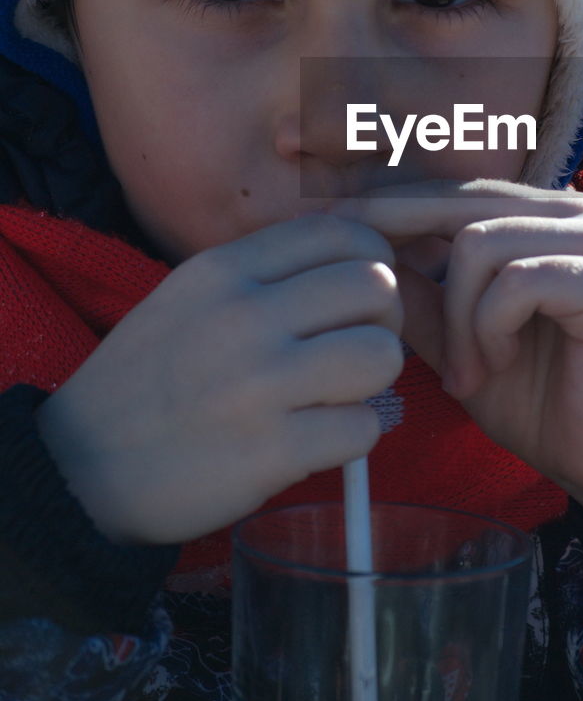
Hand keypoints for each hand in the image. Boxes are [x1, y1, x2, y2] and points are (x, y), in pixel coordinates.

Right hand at [36, 216, 403, 544]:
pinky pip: (363, 429)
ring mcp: (260, 383)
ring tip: (341, 393)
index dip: (374, 262)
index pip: (343, 234)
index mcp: (226, 269)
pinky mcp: (271, 451)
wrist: (82, 466)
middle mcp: (246, 315)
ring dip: (374, 380)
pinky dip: (353, 437)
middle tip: (358, 348)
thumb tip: (360, 263)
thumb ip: (266, 273)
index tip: (362, 295)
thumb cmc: (150, 376)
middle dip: (383, 320)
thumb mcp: (192, 295)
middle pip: (376, 287)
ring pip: (381, 355)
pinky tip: (320, 439)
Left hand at [332, 180, 582, 557]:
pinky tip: (497, 366)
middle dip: (400, 248)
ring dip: (458, 319)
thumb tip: (347, 252)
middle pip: (453, 202)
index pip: (444, 188)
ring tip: (465, 372)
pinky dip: (490, 330)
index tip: (320, 214)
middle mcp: (566, 211)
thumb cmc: (536, 399)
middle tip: (364, 298)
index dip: (382, 198)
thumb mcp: (453, 340)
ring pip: (478, 242)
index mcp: (532, 215)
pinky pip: (515, 281)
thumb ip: (413, 295)